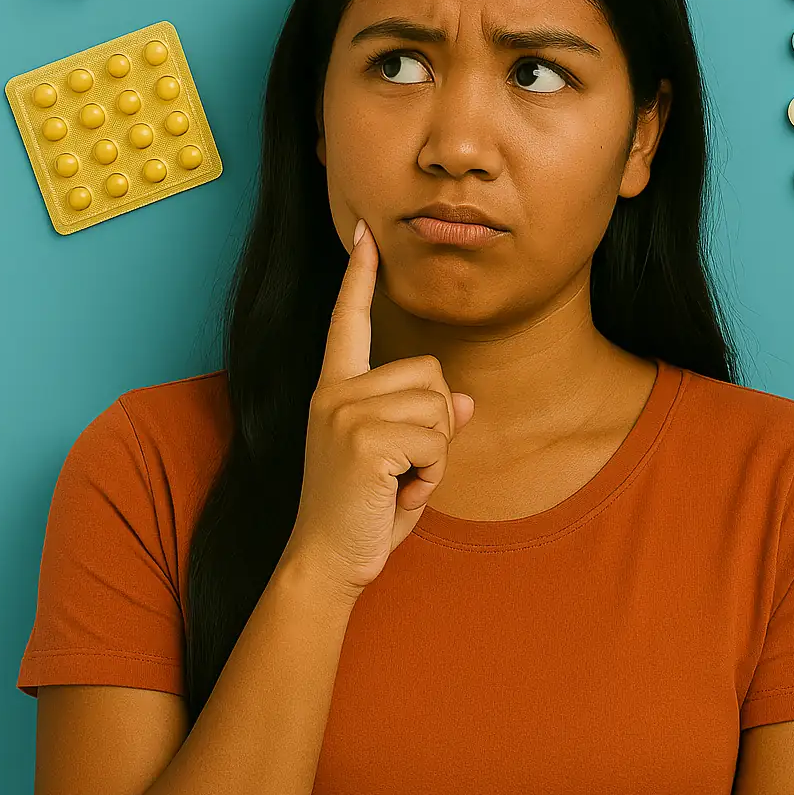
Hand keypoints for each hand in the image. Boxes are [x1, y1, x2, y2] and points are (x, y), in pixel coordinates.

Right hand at [282, 218, 474, 598]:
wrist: (327, 562)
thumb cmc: (363, 513)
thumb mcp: (399, 462)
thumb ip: (426, 425)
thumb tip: (466, 403)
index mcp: (336, 389)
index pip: (349, 321)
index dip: (360, 276)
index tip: (366, 232)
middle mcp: (336, 393)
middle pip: (432, 374)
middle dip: (436, 425)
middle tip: (401, 469)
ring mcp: (346, 412)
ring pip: (440, 408)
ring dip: (435, 456)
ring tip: (397, 484)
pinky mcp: (365, 438)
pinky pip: (436, 441)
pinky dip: (431, 475)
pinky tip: (399, 494)